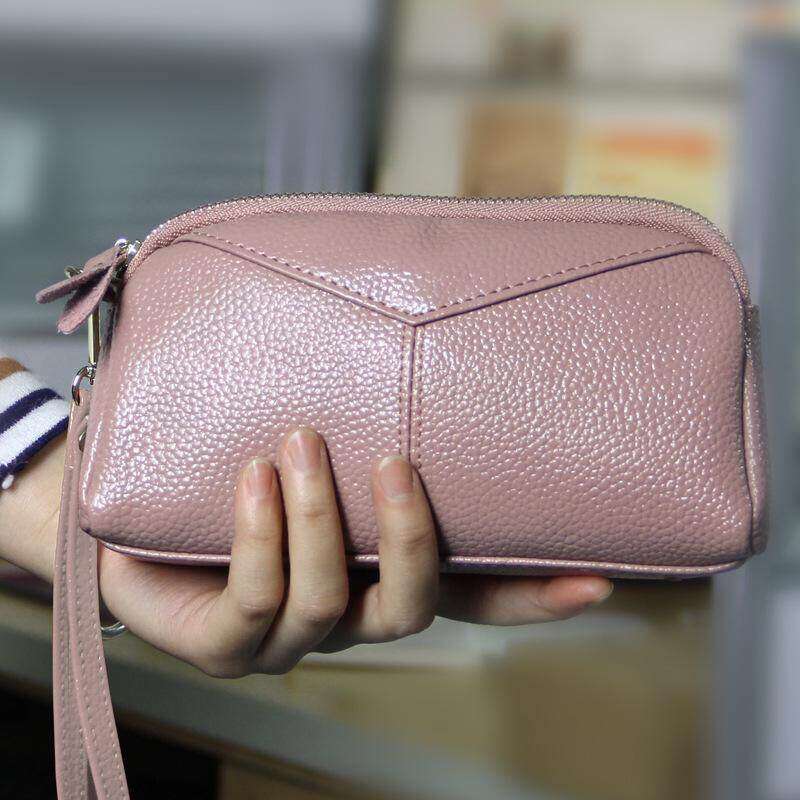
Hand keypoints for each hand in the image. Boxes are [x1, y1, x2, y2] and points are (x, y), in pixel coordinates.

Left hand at [97, 427, 612, 676]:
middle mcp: (347, 609)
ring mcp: (287, 636)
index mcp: (379, 567)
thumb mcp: (314, 421)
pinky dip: (260, 537)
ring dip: (320, 521)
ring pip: (329, 606)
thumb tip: (417, 295)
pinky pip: (257, 602)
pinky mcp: (225, 644)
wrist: (135, 498)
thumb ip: (361, 396)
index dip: (534, 595)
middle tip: (394, 461)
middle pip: (411, 611)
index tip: (599, 578)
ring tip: (299, 443)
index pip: (473, 592)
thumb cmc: (233, 453)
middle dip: (409, 540)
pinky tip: (251, 477)